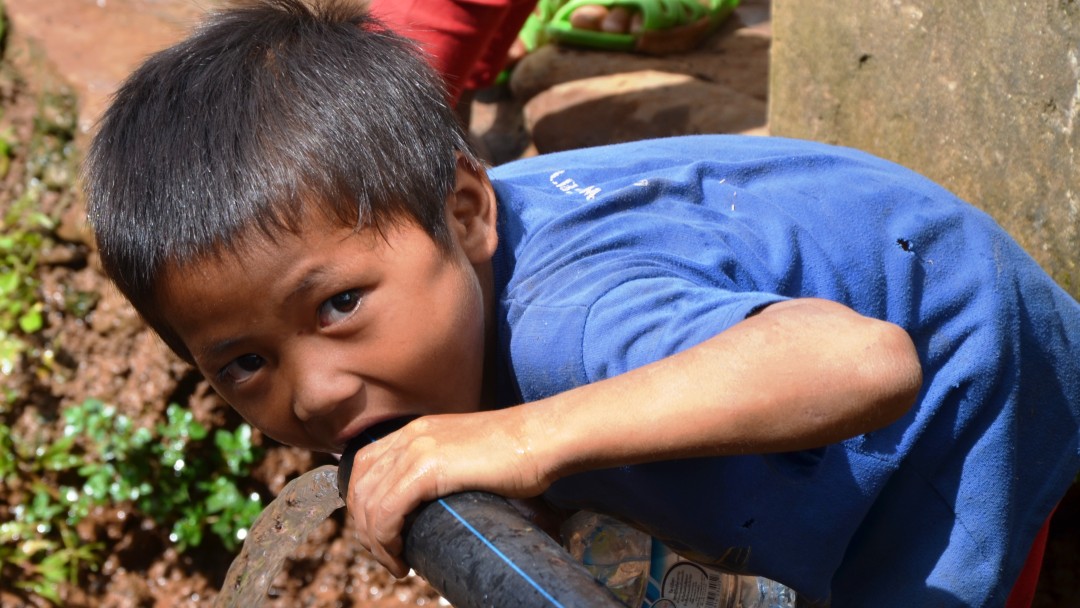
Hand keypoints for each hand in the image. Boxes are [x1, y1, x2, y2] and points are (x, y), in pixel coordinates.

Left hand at [343, 408, 552, 576]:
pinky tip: (401, 557)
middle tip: (386, 557)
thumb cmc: (519, 452)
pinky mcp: (429, 468)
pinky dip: (386, 539)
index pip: (364, 466)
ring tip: (395, 564)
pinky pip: (388, 510)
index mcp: (416, 431)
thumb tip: (443, 506)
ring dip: (375, 542)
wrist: (543, 438)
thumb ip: (449, 470)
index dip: (363, 504)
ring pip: (371, 503)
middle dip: (365, 529)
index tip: (380, 533)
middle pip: (360, 487)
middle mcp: (410, 436)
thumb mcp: (469, 455)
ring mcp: (417, 449)